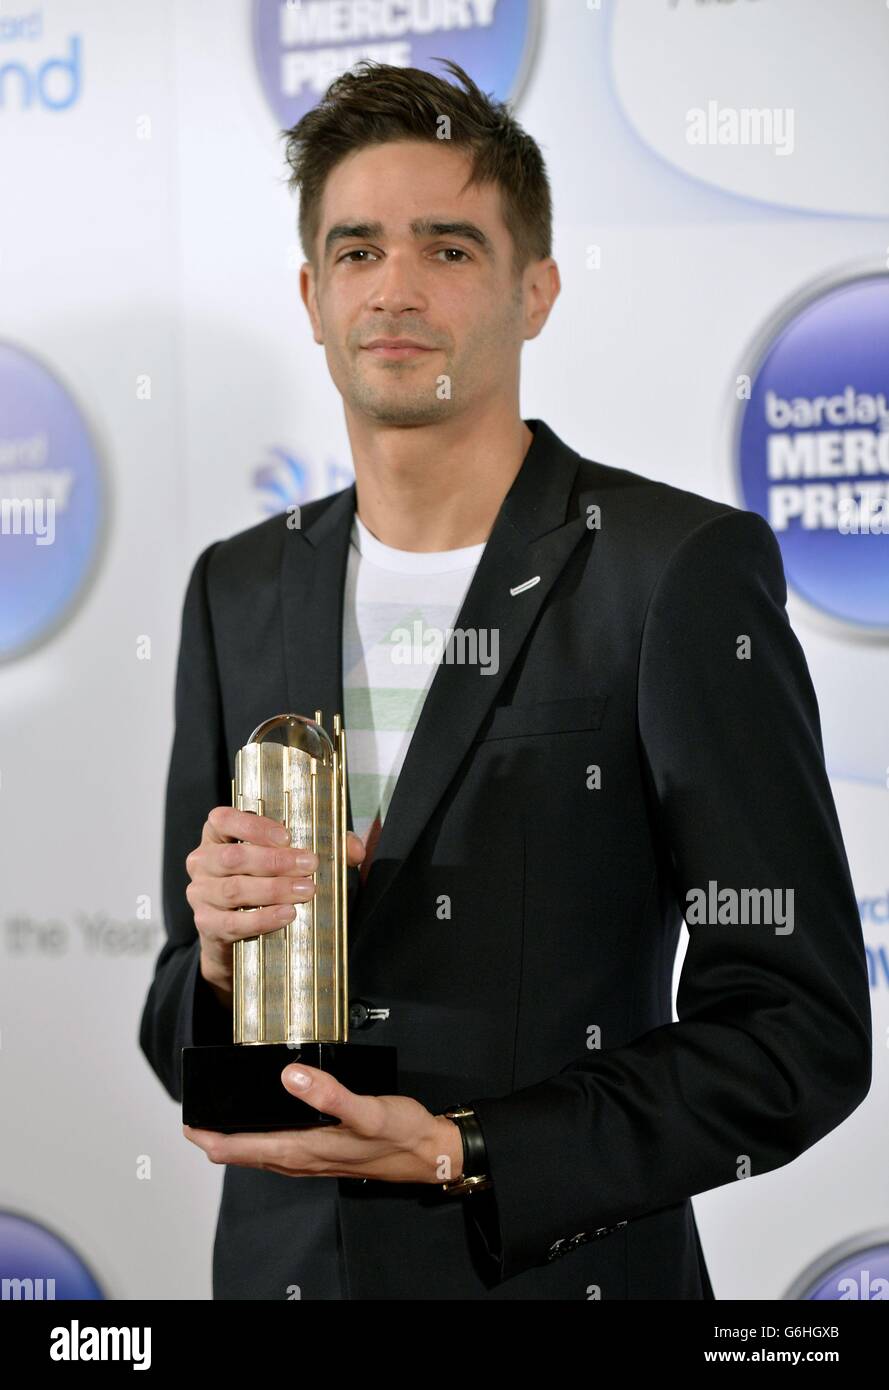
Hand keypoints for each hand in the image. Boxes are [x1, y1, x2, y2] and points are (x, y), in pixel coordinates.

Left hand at [183, 1063, 464, 1184]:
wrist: (428, 1153)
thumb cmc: (401, 1134)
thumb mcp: (367, 1111)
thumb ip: (329, 1094)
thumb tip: (289, 1076)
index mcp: (303, 1150)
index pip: (240, 1149)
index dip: (209, 1137)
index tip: (188, 1121)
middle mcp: (302, 1160)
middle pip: (244, 1154)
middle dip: (215, 1139)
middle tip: (193, 1118)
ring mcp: (311, 1159)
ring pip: (260, 1154)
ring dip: (235, 1141)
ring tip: (218, 1122)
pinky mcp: (323, 1153)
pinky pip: (279, 1150)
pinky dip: (260, 1139)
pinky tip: (266, 1124)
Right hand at [185, 806, 365, 1007]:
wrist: (237, 935)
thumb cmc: (264, 884)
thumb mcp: (288, 860)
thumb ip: (323, 847)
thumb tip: (355, 850)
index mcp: (218, 835)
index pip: (224, 819)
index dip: (254, 825)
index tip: (287, 836)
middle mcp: (203, 860)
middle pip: (234, 857)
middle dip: (275, 861)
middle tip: (310, 866)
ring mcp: (201, 893)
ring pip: (234, 889)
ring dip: (273, 890)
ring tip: (306, 891)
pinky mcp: (206, 924)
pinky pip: (233, 922)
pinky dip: (262, 918)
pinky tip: (286, 915)